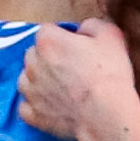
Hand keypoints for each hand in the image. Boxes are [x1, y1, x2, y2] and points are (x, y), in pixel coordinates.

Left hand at [19, 19, 139, 140]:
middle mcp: (32, 63)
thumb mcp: (112, 37)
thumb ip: (93, 25)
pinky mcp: (32, 114)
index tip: (79, 48)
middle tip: (73, 68)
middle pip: (34, 54)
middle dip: (49, 58)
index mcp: (48, 41)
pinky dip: (37, 105)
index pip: (49, 31)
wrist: (107, 115)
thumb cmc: (110, 75)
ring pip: (27, 79)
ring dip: (40, 81)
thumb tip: (84, 28)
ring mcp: (30, 90)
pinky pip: (27, 106)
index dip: (65, 38)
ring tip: (64, 88)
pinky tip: (54, 105)